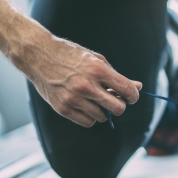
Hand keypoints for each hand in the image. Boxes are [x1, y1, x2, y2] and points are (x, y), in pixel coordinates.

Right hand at [15, 32, 141, 126]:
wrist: (38, 55)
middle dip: (120, 104)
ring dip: (104, 110)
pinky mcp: (62, 108)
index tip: (131, 95)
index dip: (134, 95)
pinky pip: (88, 122)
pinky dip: (91, 116)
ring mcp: (73, 98)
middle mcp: (86, 85)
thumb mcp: (97, 60)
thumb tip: (139, 87)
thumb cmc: (71, 55)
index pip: (127, 90)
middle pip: (118, 108)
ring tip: (96, 98)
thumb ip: (117, 76)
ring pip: (103, 117)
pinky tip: (86, 105)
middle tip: (115, 98)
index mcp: (98, 69)